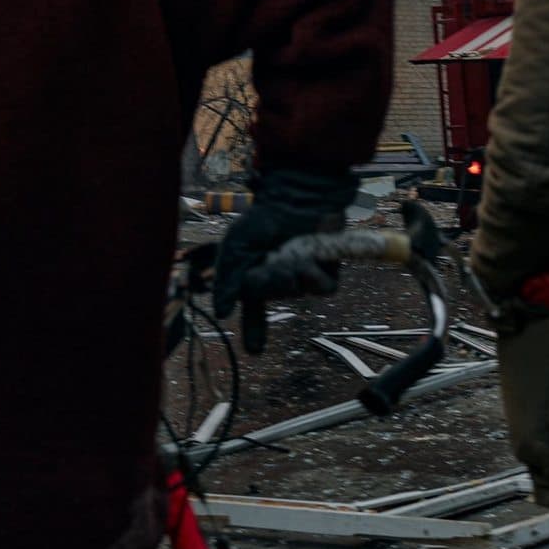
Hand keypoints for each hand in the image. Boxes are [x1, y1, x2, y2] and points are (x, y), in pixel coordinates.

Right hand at [212, 167, 357, 319]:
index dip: (254, 332)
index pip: (254, 311)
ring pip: (301, 292)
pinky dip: (315, 275)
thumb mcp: (235, 248)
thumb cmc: (262, 219)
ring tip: (288, 259)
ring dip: (293, 279)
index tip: (255, 351)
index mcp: (257, 276)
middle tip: (266, 266)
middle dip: (270, 286)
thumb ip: (227, 279)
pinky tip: (307, 259)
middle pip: (275, 297)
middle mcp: (281, 278)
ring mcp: (305, 273)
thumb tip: (221, 312)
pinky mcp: (327, 269)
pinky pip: (324, 287)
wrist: (295, 197)